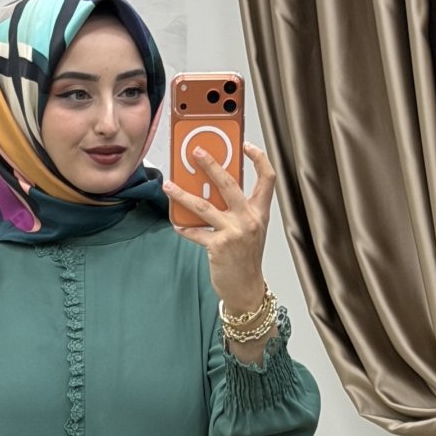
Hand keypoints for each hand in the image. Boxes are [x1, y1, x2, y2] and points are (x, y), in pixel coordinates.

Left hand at [163, 140, 273, 311]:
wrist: (246, 289)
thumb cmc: (246, 259)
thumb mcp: (250, 230)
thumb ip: (238, 209)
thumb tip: (213, 188)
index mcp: (259, 212)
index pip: (267, 178)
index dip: (258, 158)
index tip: (246, 145)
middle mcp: (249, 219)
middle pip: (229, 183)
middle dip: (211, 164)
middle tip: (196, 152)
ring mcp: (234, 232)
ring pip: (203, 205)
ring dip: (182, 194)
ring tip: (168, 185)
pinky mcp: (218, 246)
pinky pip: (195, 232)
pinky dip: (184, 228)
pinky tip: (176, 223)